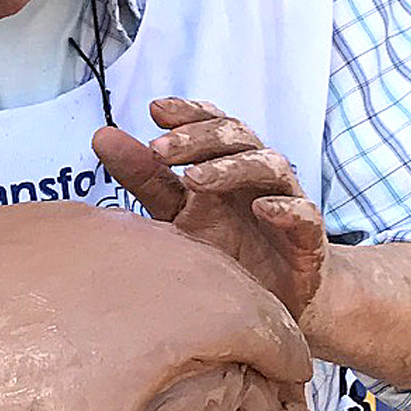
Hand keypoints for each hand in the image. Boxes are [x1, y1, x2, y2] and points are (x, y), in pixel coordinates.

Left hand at [91, 97, 327, 321]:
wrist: (282, 300)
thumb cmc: (230, 249)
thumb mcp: (180, 213)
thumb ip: (147, 178)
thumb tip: (102, 136)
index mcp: (226, 165)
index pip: (211, 124)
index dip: (188, 113)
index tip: (155, 110)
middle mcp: (256, 177)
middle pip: (237, 137)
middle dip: (198, 137)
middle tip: (160, 149)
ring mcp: (285, 203)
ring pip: (269, 166)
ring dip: (231, 167)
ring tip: (194, 178)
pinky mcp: (307, 240)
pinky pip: (304, 215)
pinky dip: (285, 208)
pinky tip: (261, 208)